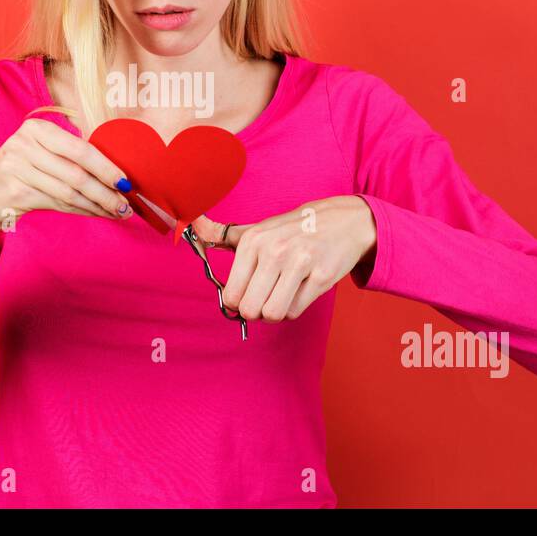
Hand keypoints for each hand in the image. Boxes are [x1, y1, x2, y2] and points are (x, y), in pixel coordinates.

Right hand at [0, 117, 133, 253]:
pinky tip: (96, 213)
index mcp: (37, 128)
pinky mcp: (15, 192)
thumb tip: (115, 171)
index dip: (106, 166)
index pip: (80, 148)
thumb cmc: (20, 173)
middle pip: (77, 172)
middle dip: (106, 190)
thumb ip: (70, 155)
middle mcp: (25, 144)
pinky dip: (82, 210)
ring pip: (70, 191)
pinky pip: (58, 203)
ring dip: (98, 204)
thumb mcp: (40, 153)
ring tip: (117, 212)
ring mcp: (17, 168)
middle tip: (127, 203)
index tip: (127, 181)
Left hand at [190, 196, 376, 322]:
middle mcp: (274, 250)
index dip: (237, 302)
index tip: (247, 294)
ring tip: (281, 295)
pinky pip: (294, 311)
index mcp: (253, 240)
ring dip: (274, 312)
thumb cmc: (295, 229)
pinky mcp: (321, 276)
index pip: (231, 294)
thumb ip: (224, 235)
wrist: (344, 221)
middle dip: (255, 310)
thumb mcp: (258, 228)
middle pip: (249, 308)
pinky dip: (293, 308)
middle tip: (265, 297)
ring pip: (272, 314)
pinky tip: (299, 290)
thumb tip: (192, 225)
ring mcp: (299, 263)